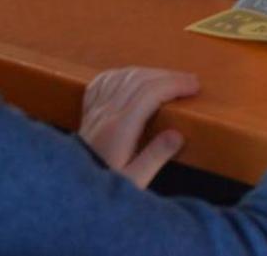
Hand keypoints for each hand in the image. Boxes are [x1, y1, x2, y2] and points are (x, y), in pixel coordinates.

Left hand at [79, 67, 198, 184]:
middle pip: (139, 79)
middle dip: (168, 75)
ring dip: (149, 72)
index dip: (175, 84)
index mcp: (120, 128)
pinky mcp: (88, 112)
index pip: (150, 93)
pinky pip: (104, 81)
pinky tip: (132, 77)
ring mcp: (95, 110)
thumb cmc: (103, 190)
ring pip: (123, 76)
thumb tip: (178, 134)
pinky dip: (123, 74)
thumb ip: (155, 157)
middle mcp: (106, 113)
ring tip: (169, 79)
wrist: (71, 193)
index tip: (194, 86)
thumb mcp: (134, 181)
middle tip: (190, 81)